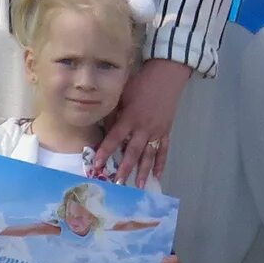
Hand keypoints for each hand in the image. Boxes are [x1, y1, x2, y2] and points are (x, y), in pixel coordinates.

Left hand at [93, 58, 188, 183]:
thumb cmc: (140, 84)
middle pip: (133, 152)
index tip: (97, 164)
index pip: (115, 138)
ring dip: (144, 171)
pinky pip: (164, 150)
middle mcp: (143, 128)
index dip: (105, 151)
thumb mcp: (122, 94)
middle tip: (119, 184)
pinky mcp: (166, 132)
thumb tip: (104, 130)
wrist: (166, 76)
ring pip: (149, 155)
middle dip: (125, 168)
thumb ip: (113, 113)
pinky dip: (161, 163)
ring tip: (139, 186)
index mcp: (130, 118)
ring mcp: (157, 131)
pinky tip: (158, 176)